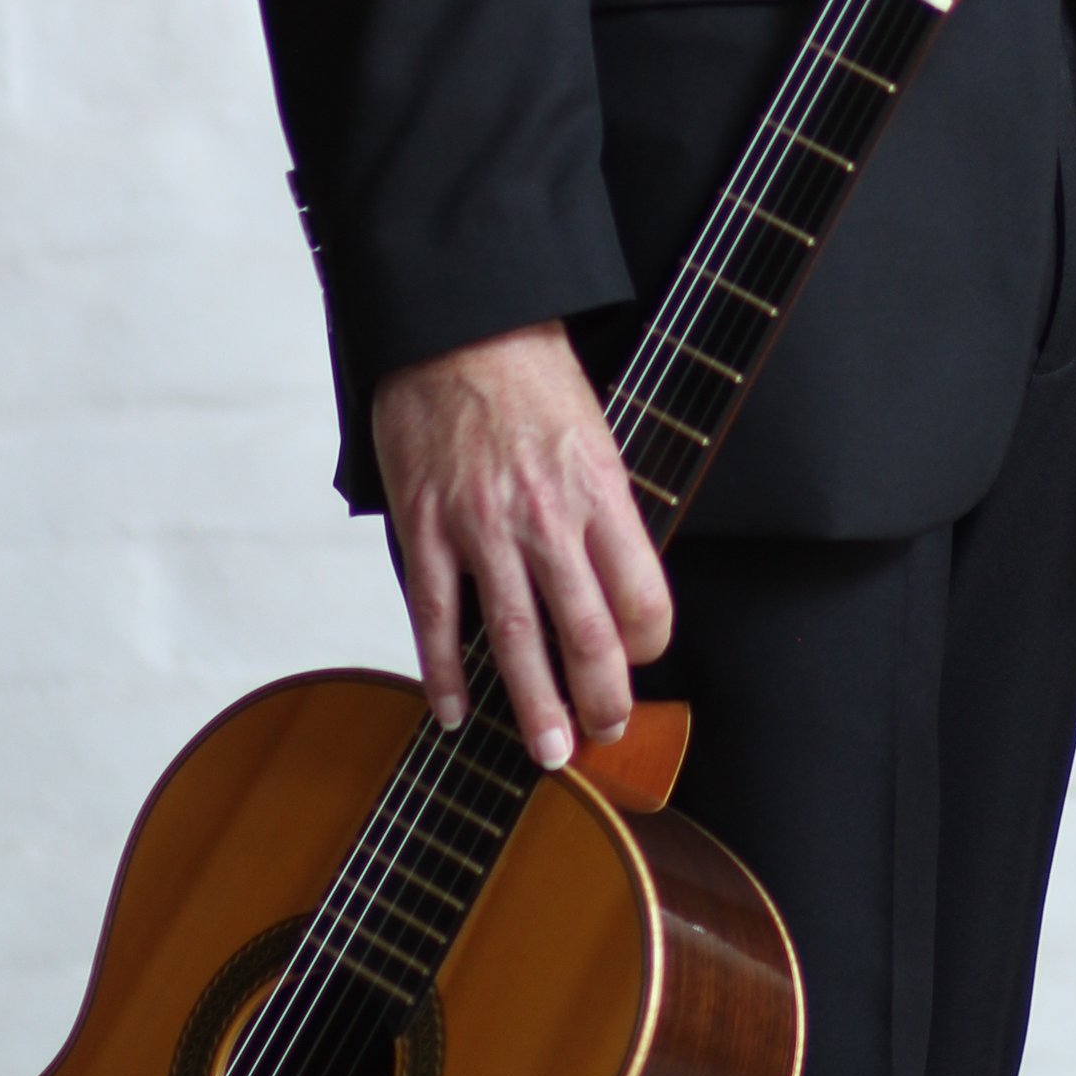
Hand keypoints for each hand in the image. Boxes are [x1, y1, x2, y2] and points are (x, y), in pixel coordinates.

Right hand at [371, 322, 673, 769]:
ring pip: (515, 639)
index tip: (642, 661)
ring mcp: (482, 526)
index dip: (649, 642)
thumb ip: (602, 507)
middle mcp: (547, 515)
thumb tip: (613, 580)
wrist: (460, 325)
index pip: (643, 594)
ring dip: (533, 705)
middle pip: (587, 632)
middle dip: (600, 698)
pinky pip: (437, 616)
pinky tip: (454, 710)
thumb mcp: (594, 431)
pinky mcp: (426, 526)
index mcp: (600, 489)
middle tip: (603, 734)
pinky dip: (444, 672)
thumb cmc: (531, 373)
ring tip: (546, 750)